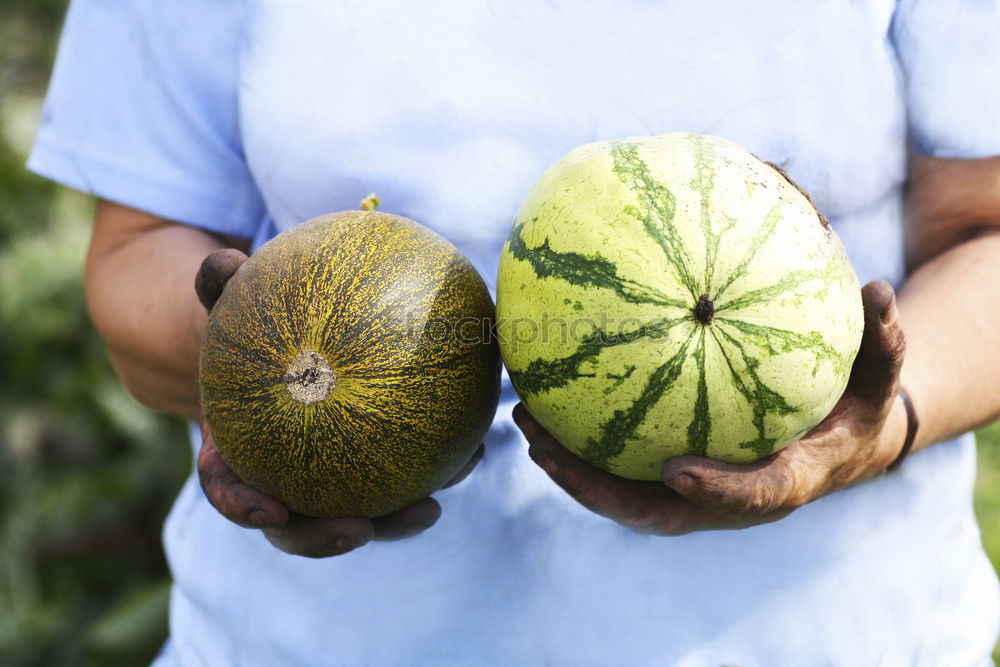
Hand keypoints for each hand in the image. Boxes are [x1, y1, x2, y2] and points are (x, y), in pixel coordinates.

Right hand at [194, 248, 482, 556]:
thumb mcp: (230, 302)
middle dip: (329, 537)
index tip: (273, 513)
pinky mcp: (371, 470)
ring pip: (357, 515)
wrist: (277, 348)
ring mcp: (326, 481)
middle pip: (298, 527)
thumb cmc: (249, 327)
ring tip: (433, 506)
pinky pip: (399, 476)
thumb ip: (220, 285)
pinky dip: (433, 471)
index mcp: (236, 456)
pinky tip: (473, 452)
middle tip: (362, 527)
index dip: (248, 510)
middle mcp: (280, 480)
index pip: (233, 494)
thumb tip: (223, 260)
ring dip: (395, 521)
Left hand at [514, 280, 907, 534]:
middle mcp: (726, 498)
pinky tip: (546, 394)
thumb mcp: (878, 376)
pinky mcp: (669, 476)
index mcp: (783, 480)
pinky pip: (618, 463)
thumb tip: (878, 288)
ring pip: (621, 493)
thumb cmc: (853, 407)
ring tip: (522, 418)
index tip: (676, 469)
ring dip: (568, 465)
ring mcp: (692, 493)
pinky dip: (579, 438)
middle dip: (594, 488)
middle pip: (654, 510)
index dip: (716, 490)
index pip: (753, 496)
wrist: (833, 442)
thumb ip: (883, 340)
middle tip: (542, 445)